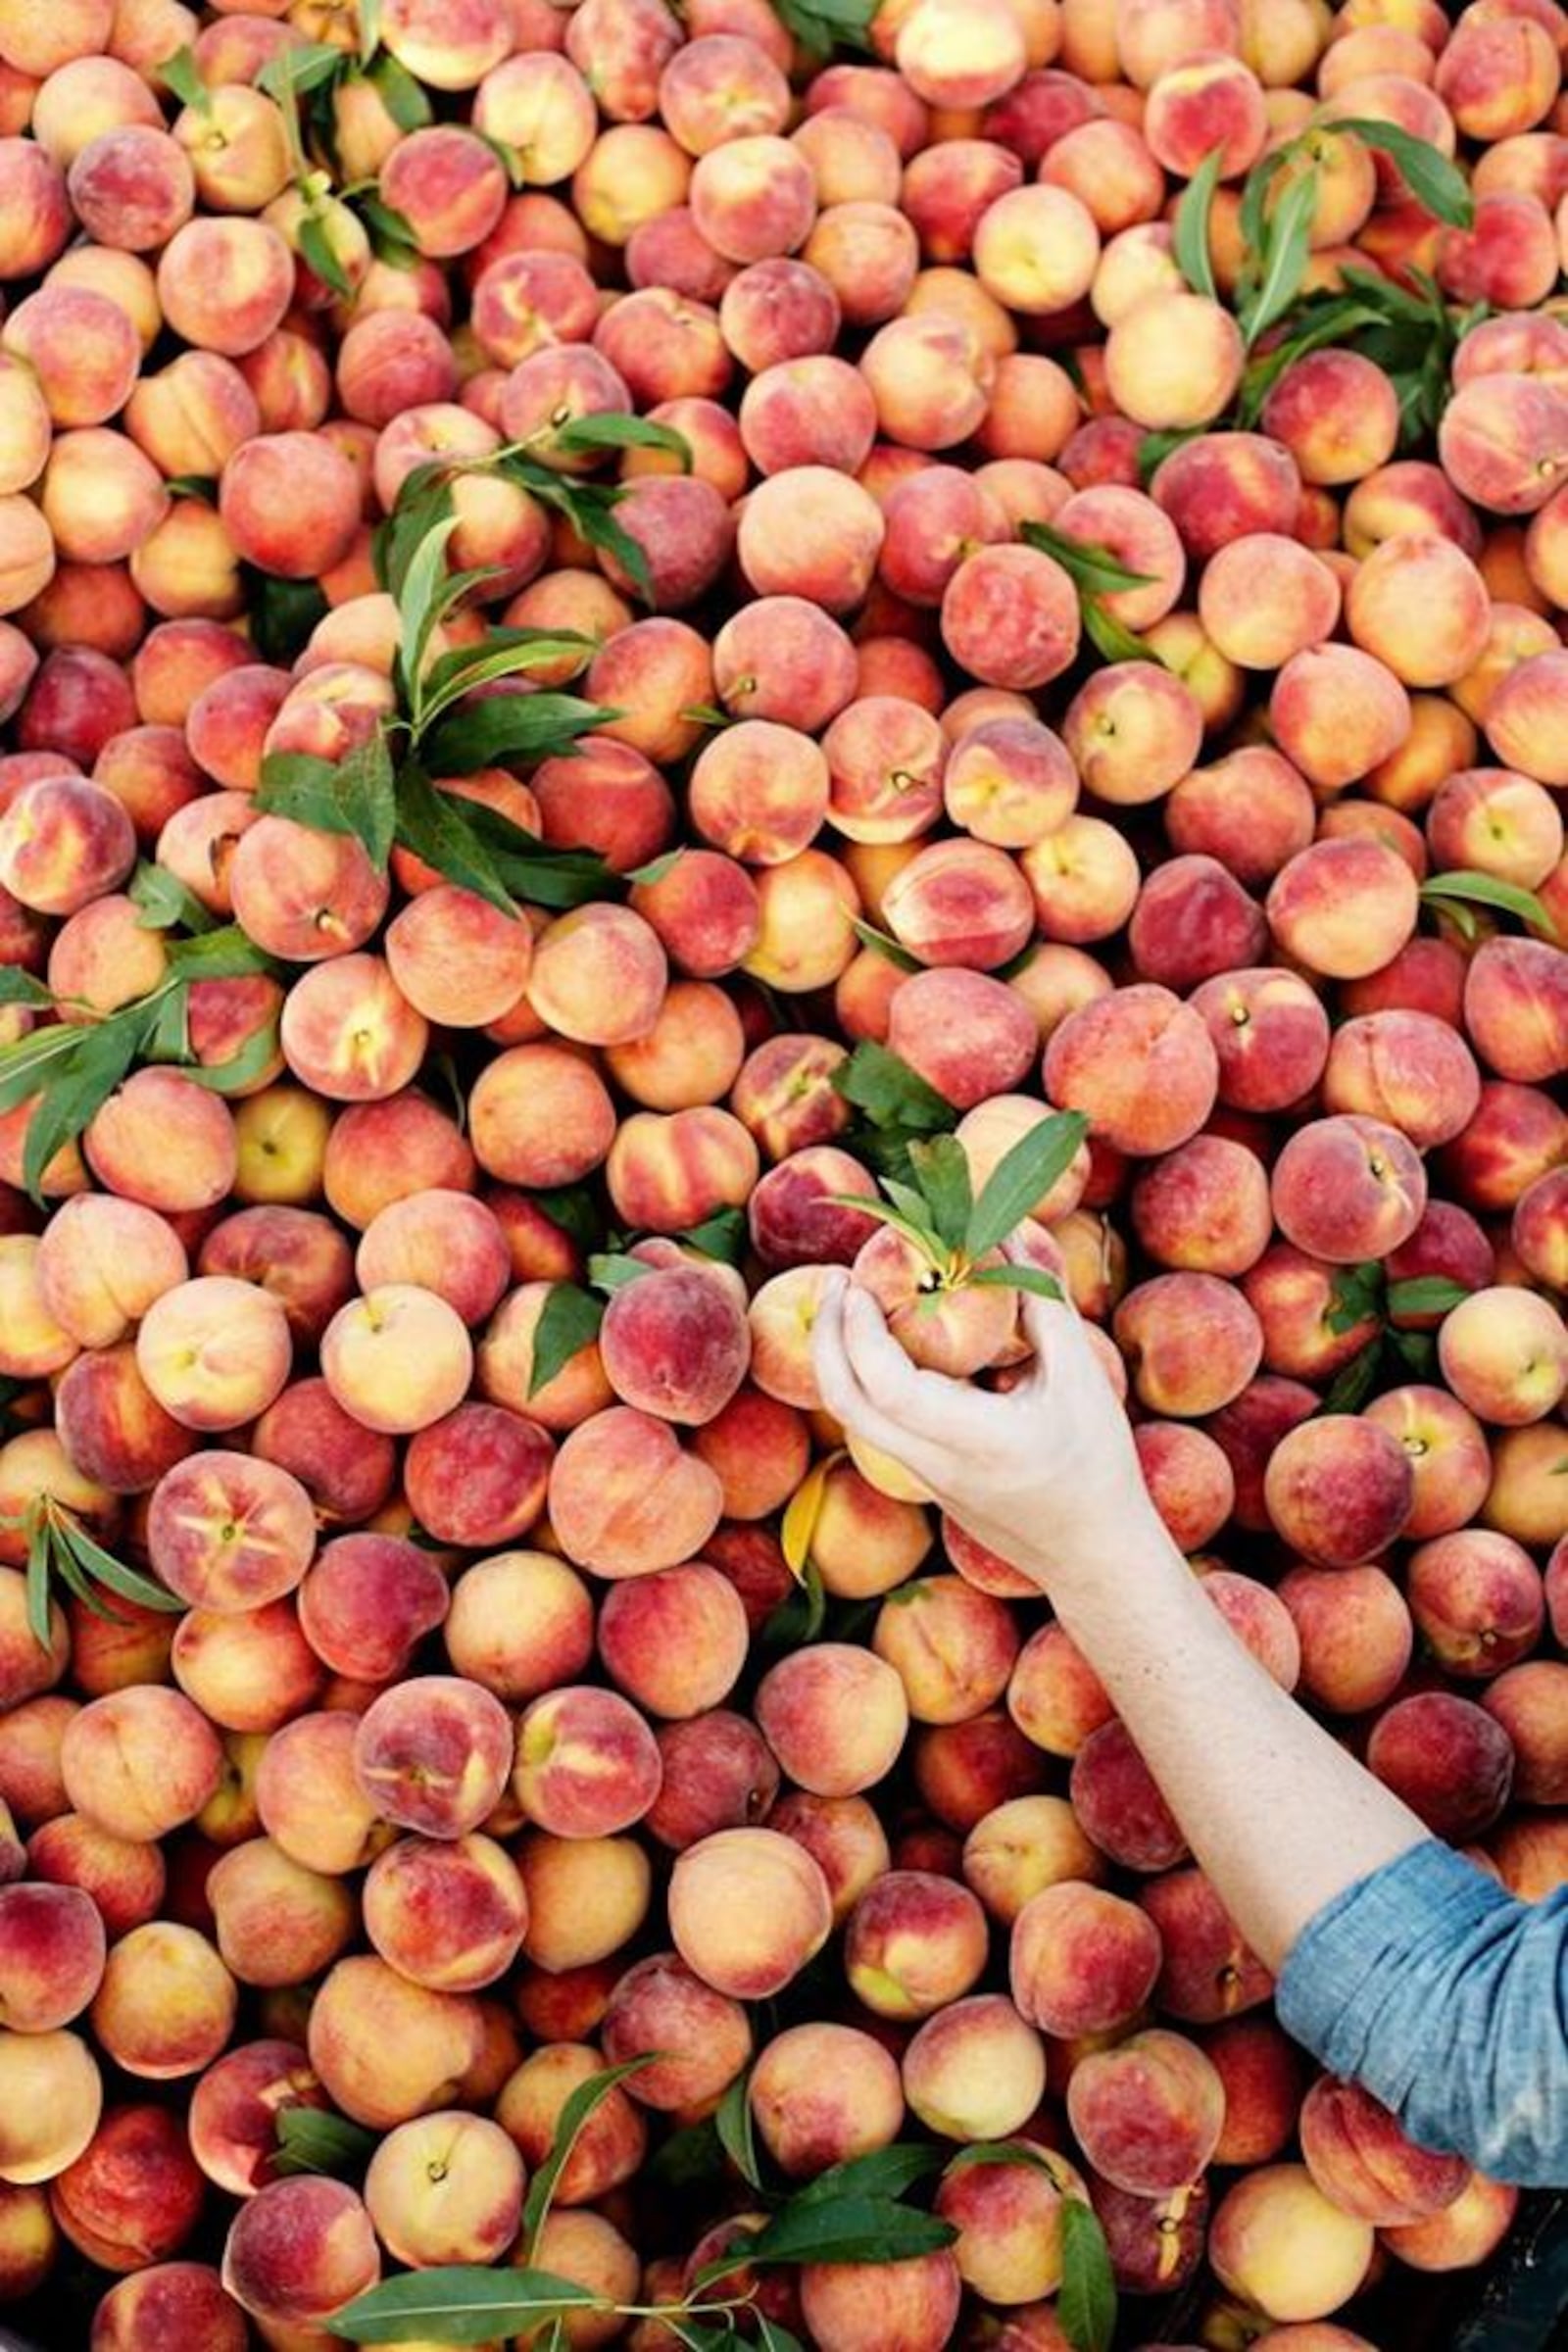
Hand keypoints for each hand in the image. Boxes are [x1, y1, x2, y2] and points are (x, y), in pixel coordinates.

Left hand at [811, 1245, 1165, 1596]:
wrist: (1094, 1555)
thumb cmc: (1097, 1465)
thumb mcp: (1081, 1377)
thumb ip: (1040, 1304)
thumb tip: (1004, 1235)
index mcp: (973, 1440)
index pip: (886, 1387)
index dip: (858, 1332)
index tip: (858, 1283)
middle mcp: (934, 1464)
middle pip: (845, 1403)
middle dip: (827, 1337)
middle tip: (838, 1279)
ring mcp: (923, 1478)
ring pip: (854, 1417)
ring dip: (842, 1357)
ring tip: (856, 1302)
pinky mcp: (926, 1480)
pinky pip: (878, 1424)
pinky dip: (867, 1378)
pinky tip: (892, 1342)